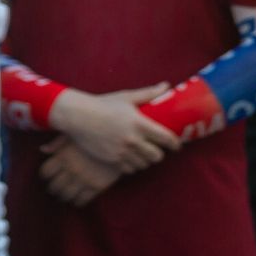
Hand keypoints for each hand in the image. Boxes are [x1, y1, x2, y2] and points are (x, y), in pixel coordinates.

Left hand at [39, 135, 124, 205]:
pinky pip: (82, 200)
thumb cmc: (97, 134)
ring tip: (65, 195)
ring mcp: (84, 178)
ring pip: (66, 196)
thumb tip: (43, 150)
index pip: (45, 172)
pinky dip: (77, 202)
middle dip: (54, 189)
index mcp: (64, 155)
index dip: (45, 176)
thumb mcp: (76, 134)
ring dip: (64, 197)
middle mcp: (72, 169)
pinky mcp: (98, 186)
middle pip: (54, 186)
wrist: (123, 140)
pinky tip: (78, 198)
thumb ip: (57, 143)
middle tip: (56, 188)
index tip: (48, 177)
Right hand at [49, 85, 180, 171]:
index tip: (177, 145)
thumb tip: (166, 85)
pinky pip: (129, 169)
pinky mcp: (111, 159)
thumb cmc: (103, 104)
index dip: (175, 144)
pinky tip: (132, 159)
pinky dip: (133, 166)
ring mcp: (121, 151)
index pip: (166, 138)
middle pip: (157, 156)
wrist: (78, 116)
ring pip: (143, 164)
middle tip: (158, 149)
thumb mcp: (127, 97)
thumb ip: (149, 93)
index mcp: (139, 124)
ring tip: (145, 155)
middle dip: (160, 154)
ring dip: (146, 160)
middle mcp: (132, 140)